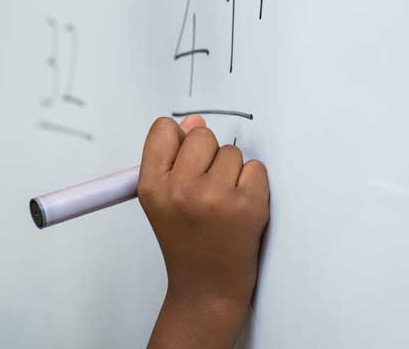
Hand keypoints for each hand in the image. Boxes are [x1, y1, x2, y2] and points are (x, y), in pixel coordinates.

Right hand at [138, 115, 269, 312]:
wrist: (207, 287)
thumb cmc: (186, 242)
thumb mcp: (162, 199)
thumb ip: (172, 157)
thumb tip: (195, 122)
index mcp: (152, 186)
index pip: (164, 130)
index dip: (178, 140)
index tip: (185, 158)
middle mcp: (180, 190)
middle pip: (202, 135)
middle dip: (208, 155)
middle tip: (206, 188)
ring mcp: (215, 197)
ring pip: (231, 152)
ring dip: (232, 172)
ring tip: (222, 202)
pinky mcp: (247, 205)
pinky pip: (256, 168)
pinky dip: (253, 184)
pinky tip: (240, 207)